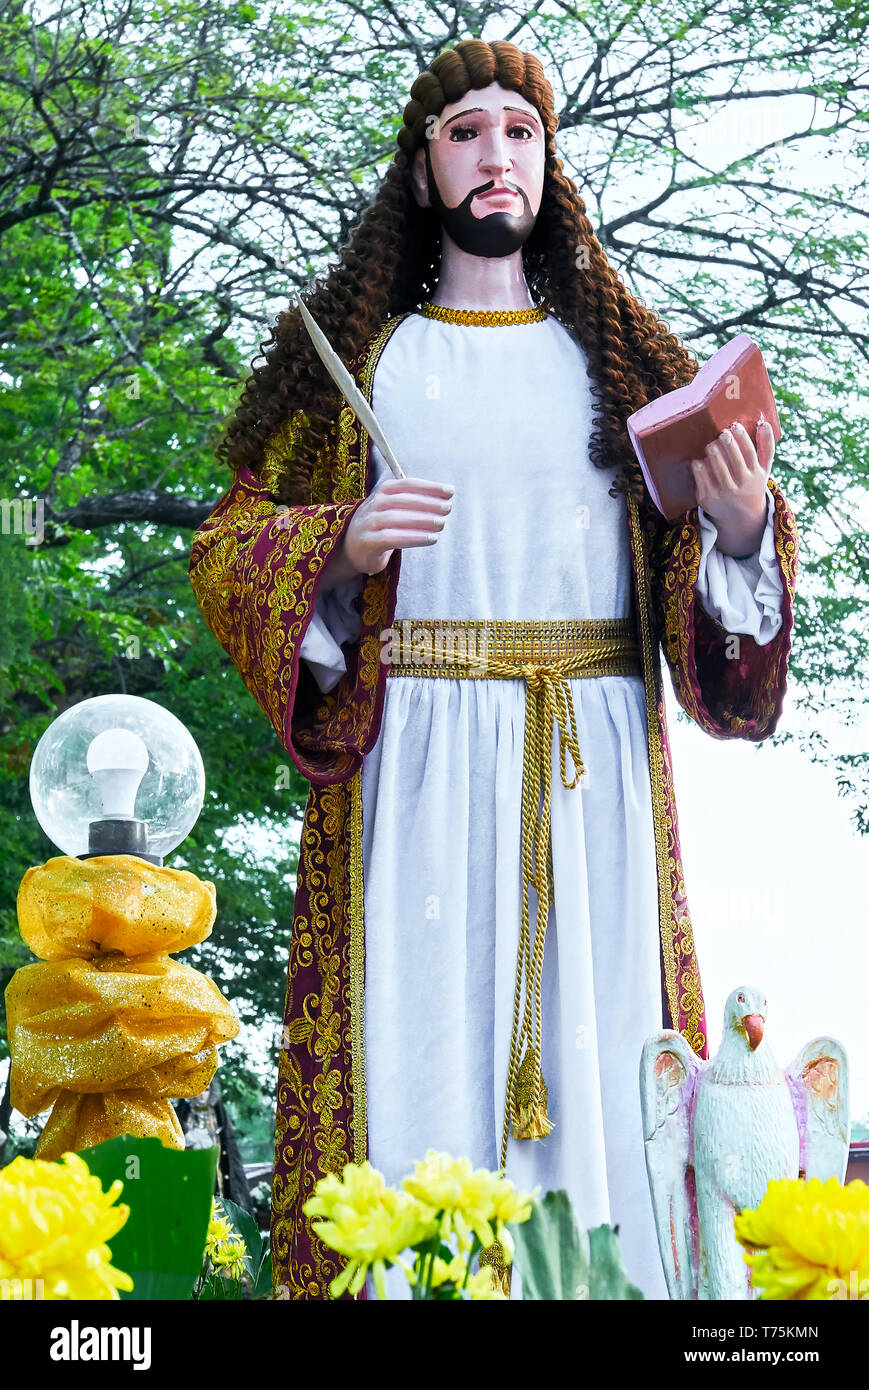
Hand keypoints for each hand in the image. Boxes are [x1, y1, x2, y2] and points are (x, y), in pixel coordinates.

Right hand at [329, 476, 454, 584]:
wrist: (352, 547)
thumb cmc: (380, 526)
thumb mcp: (393, 508)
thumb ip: (413, 502)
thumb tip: (444, 500)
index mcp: (383, 491)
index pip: (408, 484)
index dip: (429, 487)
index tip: (450, 491)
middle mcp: (374, 504)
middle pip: (403, 500)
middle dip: (428, 503)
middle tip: (448, 508)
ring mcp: (369, 522)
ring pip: (397, 518)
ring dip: (422, 520)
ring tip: (441, 524)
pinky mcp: (368, 541)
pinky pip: (392, 538)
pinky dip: (413, 538)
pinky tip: (431, 538)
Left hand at [689, 420, 773, 556]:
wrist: (740, 517)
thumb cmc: (751, 483)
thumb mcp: (764, 468)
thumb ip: (766, 446)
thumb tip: (764, 424)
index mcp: (756, 474)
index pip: (750, 453)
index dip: (742, 438)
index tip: (734, 426)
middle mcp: (741, 485)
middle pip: (734, 460)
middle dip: (727, 444)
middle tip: (722, 434)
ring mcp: (724, 493)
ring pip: (718, 469)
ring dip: (713, 454)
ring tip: (711, 445)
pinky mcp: (709, 499)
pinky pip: (702, 480)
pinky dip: (700, 468)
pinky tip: (699, 461)